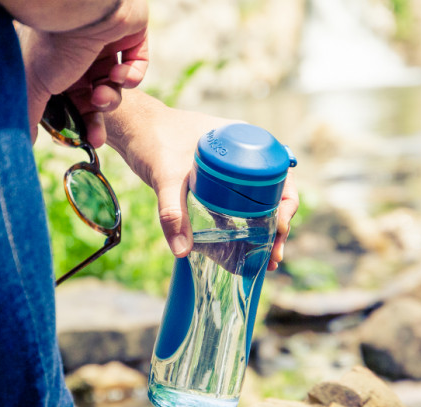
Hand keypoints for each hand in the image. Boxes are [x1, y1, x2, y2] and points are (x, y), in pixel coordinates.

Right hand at [15, 0, 148, 142]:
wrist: (82, 8)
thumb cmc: (54, 45)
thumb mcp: (37, 85)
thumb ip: (32, 113)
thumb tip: (25, 142)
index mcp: (58, 63)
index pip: (71, 100)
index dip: (78, 122)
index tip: (83, 140)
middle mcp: (81, 52)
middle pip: (95, 97)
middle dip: (96, 119)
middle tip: (97, 139)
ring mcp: (107, 43)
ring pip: (115, 84)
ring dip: (111, 96)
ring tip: (104, 94)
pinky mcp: (131, 35)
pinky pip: (136, 65)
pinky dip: (131, 76)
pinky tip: (120, 74)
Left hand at [106, 91, 298, 271]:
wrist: (133, 130)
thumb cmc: (152, 140)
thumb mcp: (165, 175)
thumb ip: (172, 212)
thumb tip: (182, 251)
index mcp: (247, 142)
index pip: (282, 176)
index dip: (287, 206)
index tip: (279, 231)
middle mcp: (246, 155)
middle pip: (275, 194)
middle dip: (280, 227)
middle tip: (274, 257)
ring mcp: (234, 170)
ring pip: (261, 202)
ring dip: (267, 230)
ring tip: (266, 261)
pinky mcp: (220, 183)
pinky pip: (243, 205)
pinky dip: (249, 226)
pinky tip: (248, 248)